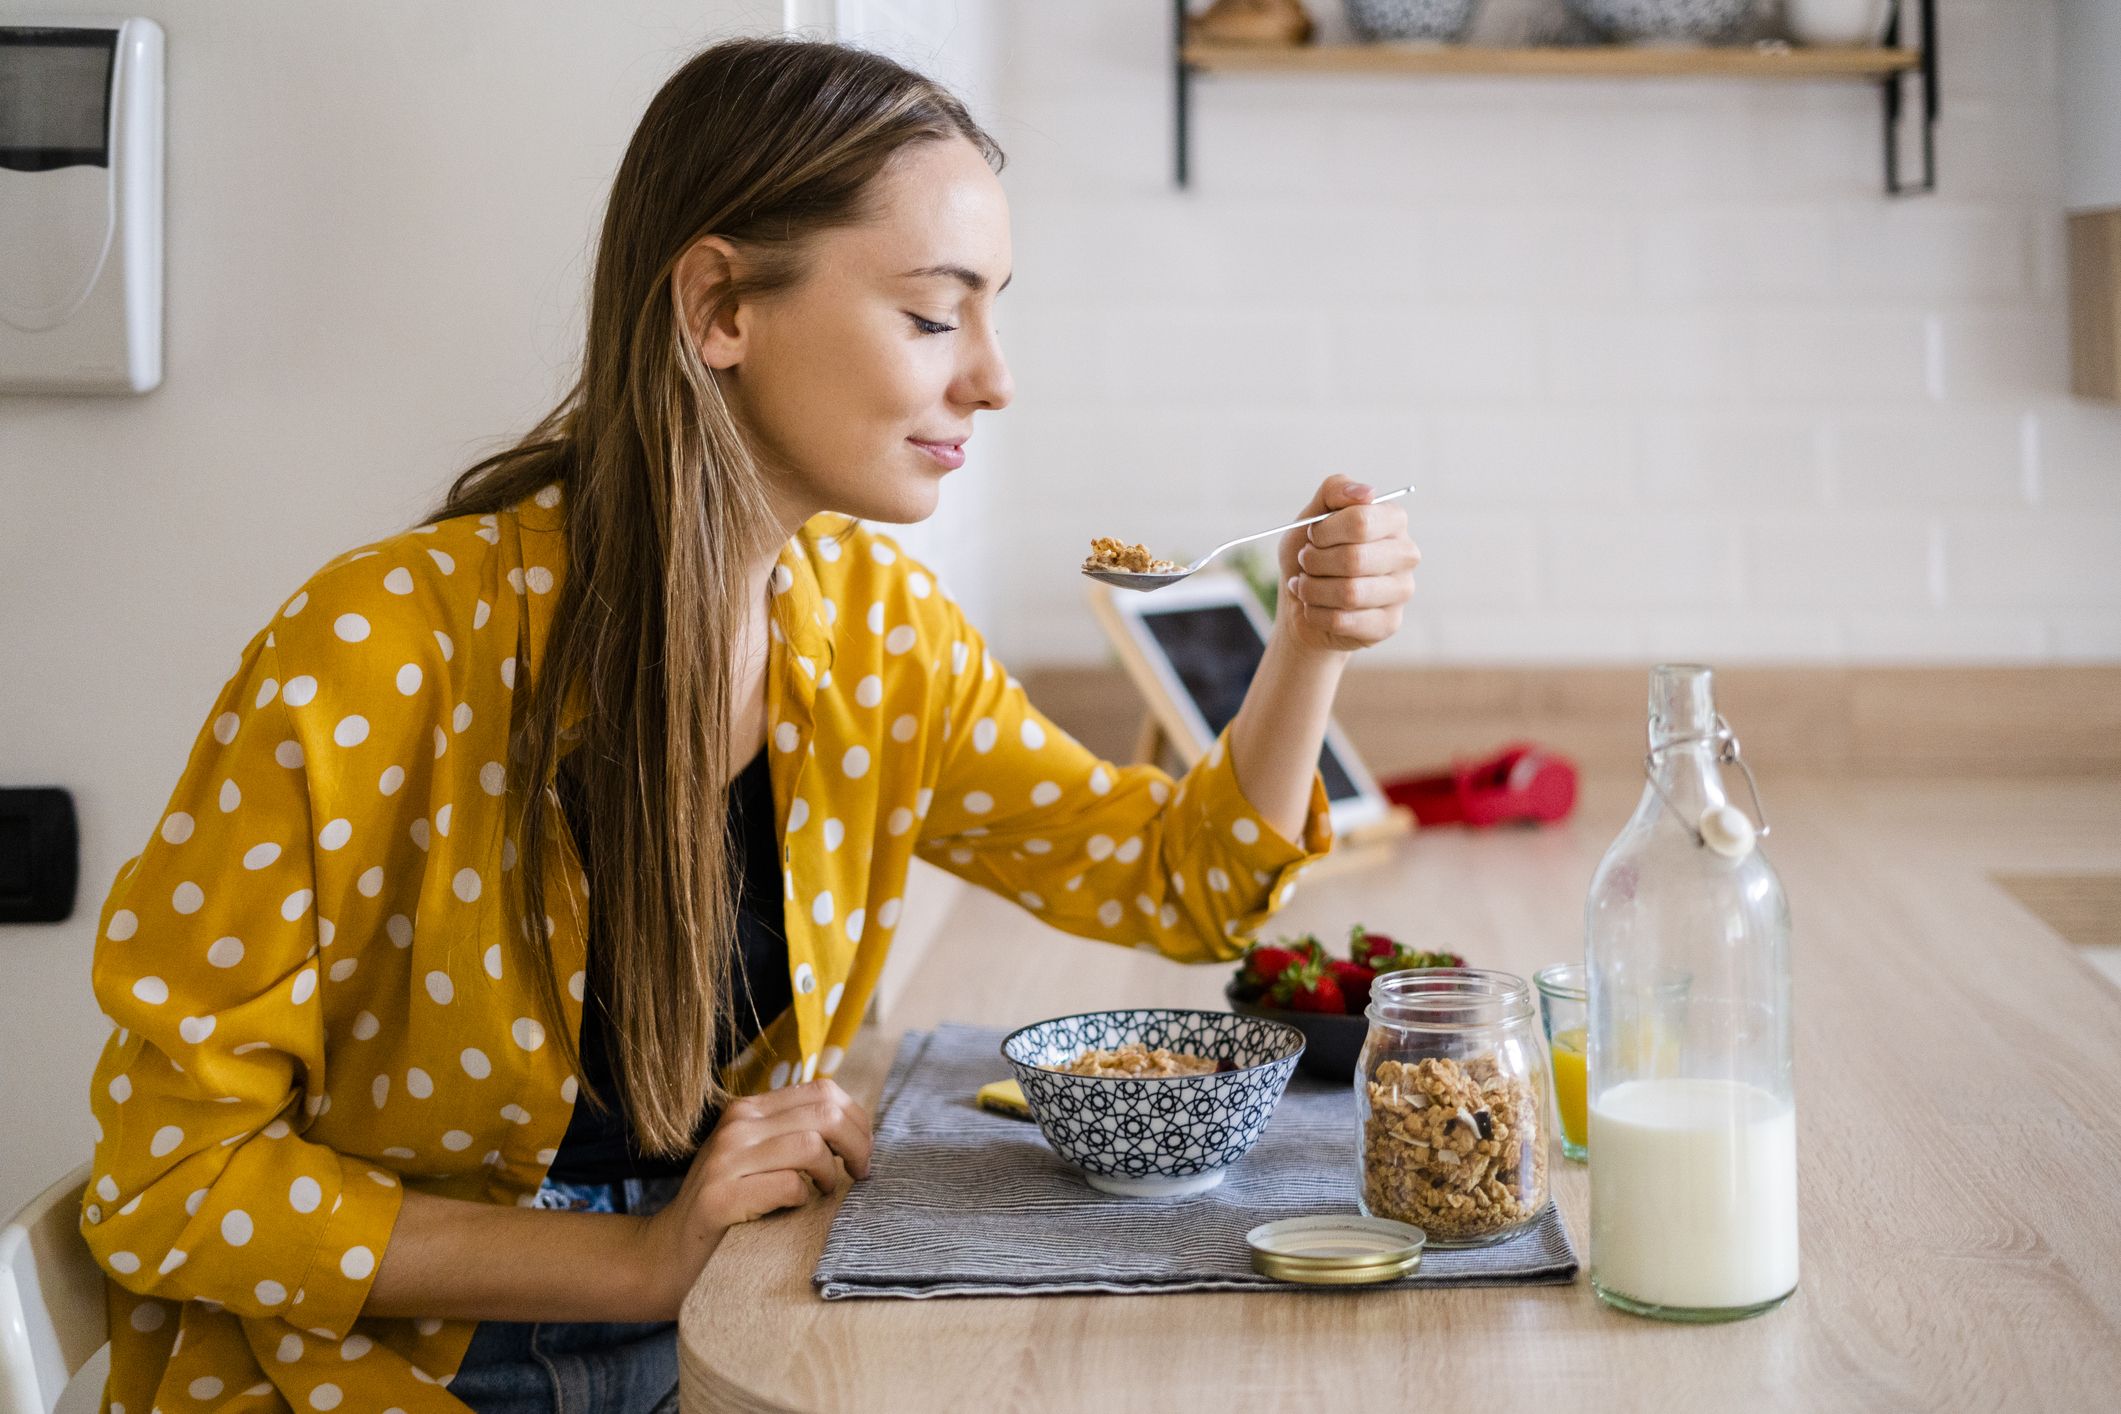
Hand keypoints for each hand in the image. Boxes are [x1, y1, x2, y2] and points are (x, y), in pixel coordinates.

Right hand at [628, 1078, 873, 1315]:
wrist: (669, 1253)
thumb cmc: (728, 1206)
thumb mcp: (758, 1157)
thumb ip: (794, 1133)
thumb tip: (857, 1127)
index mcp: (749, 1109)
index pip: (822, 1091)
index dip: (856, 1119)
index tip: (862, 1150)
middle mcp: (736, 1125)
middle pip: (825, 1114)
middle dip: (857, 1144)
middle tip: (860, 1173)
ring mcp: (725, 1160)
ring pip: (810, 1146)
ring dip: (830, 1175)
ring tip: (826, 1192)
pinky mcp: (720, 1198)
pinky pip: (787, 1186)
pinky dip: (803, 1199)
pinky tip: (795, 1209)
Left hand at [1276, 475, 1418, 655]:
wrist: (1302, 600)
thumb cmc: (1312, 553)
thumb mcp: (1313, 515)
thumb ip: (1335, 491)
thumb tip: (1367, 492)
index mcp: (1393, 520)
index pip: (1360, 521)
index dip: (1324, 531)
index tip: (1312, 536)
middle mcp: (1406, 554)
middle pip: (1354, 559)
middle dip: (1314, 562)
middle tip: (1305, 563)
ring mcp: (1402, 591)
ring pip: (1349, 593)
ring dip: (1312, 590)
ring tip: (1305, 585)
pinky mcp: (1389, 623)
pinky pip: (1343, 621)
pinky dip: (1316, 614)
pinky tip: (1314, 607)